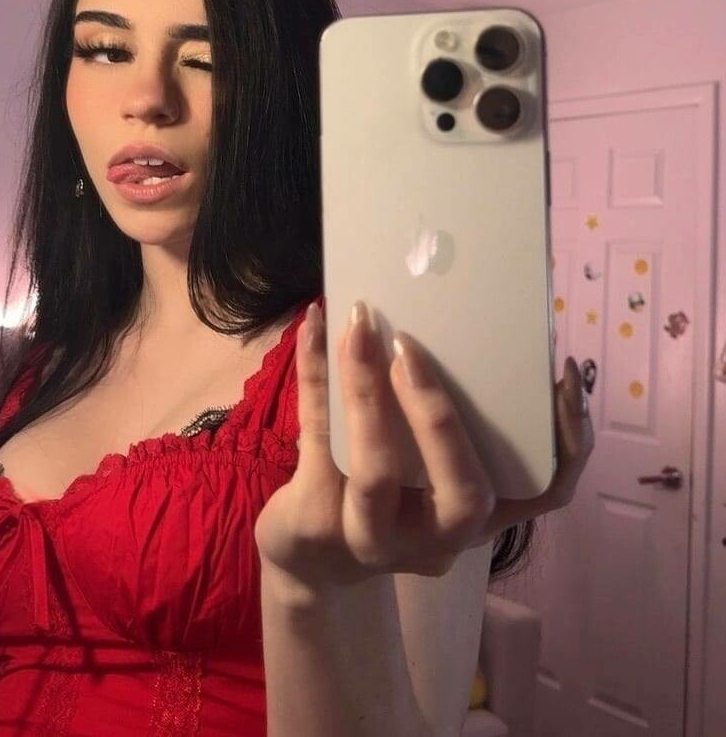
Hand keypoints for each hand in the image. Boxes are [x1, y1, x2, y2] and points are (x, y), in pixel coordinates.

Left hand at [254, 299, 593, 594]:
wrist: (313, 557)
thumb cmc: (388, 497)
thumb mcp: (435, 476)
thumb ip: (465, 426)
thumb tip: (484, 331)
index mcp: (476, 521)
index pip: (549, 492)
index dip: (569, 439)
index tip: (562, 374)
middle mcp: (435, 540)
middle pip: (464, 493)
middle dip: (443, 416)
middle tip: (413, 346)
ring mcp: (375, 537)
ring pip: (376, 473)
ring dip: (367, 390)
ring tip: (360, 328)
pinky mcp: (318, 518)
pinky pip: (317, 434)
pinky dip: (315, 372)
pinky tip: (315, 325)